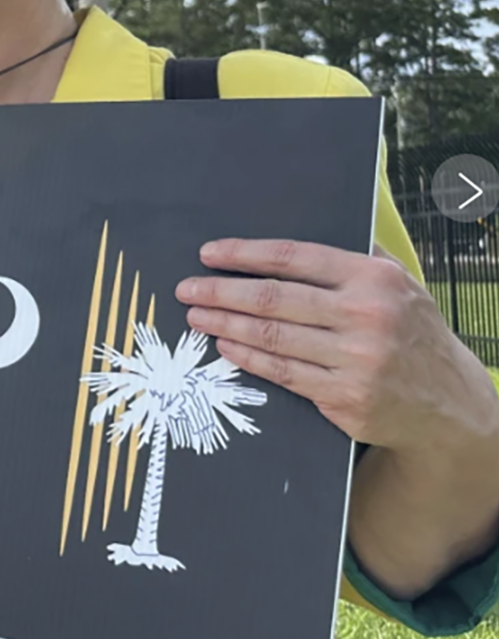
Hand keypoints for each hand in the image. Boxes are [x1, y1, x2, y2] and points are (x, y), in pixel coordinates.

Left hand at [176, 239, 498, 452]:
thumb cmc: (413, 334)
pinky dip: (247, 356)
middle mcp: (366, 317)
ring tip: (196, 315)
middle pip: (273, 298)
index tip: (209, 254)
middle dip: (221, 291)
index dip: (244, 254)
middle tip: (188, 288)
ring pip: (272, 337)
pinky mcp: (345, 397)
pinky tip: (225, 344)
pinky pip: (282, 372)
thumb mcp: (400, 285)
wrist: (450, 403)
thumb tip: (305, 235)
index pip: (294, 258)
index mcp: (374, 279)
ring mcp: (355, 360)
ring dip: (225, 324)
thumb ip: (357, 258)